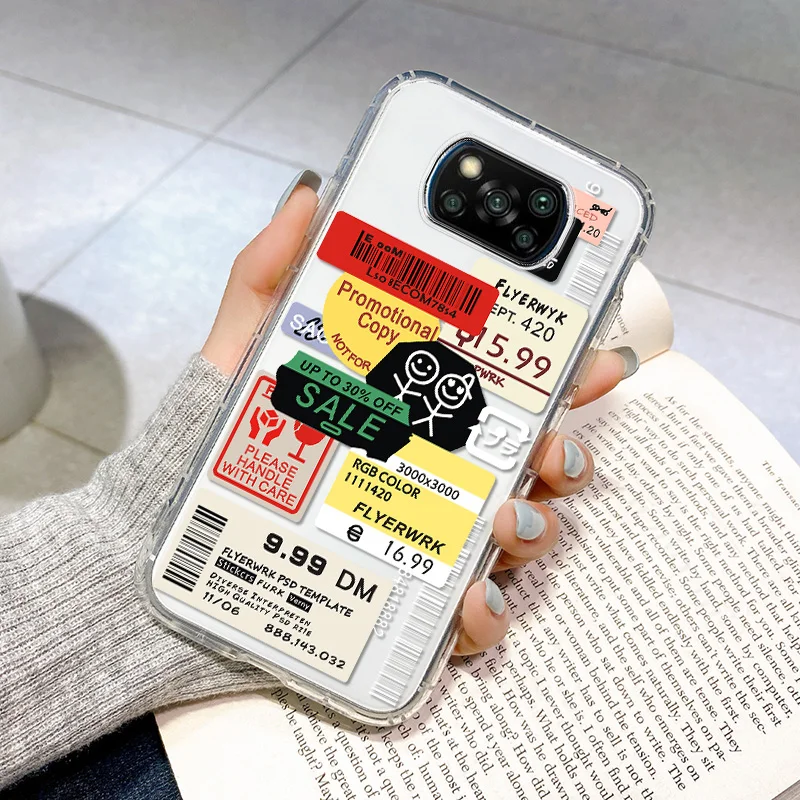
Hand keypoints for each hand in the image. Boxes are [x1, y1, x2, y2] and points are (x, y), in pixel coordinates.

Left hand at [202, 179, 636, 657]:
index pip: (505, 392)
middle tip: (551, 446)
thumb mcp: (245, 349)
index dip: (563, 376)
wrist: (171, 532)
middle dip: (564, 454)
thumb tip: (307, 200)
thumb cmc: (218, 437)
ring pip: (517, 538)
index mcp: (415, 411)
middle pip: (531, 466)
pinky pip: (466, 620)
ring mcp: (428, 540)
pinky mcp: (405, 603)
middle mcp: (435, 474)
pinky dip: (484, 615)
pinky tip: (472, 602)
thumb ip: (269, 274)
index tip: (596, 361)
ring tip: (506, 518)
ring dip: (535, 528)